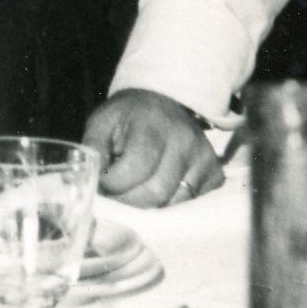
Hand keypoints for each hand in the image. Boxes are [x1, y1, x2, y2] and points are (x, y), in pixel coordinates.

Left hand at [84, 88, 223, 205]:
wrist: (165, 102)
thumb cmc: (129, 115)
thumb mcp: (103, 121)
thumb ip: (94, 149)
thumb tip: (90, 180)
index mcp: (153, 127)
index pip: (135, 169)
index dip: (112, 184)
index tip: (102, 183)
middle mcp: (185, 143)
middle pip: (156, 193)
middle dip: (128, 201)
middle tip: (115, 195)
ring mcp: (205, 160)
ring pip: (174, 204)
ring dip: (149, 205)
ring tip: (135, 189)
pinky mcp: (216, 174)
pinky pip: (192, 203)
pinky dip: (171, 204)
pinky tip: (158, 188)